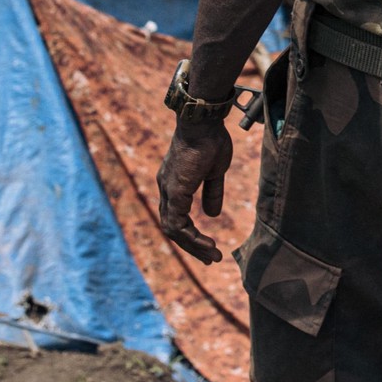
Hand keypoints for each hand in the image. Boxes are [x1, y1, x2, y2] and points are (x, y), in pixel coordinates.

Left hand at [156, 118, 232, 264]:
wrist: (204, 123)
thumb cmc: (210, 141)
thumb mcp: (215, 172)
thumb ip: (212, 193)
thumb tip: (212, 215)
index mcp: (174, 184)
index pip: (177, 217)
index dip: (192, 234)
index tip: (210, 246)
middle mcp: (166, 189)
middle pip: (173, 227)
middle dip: (191, 246)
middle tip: (211, 258)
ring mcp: (169, 191)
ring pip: (173, 229)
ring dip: (193, 246)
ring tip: (213, 255)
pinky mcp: (175, 191)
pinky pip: (178, 223)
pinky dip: (191, 237)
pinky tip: (207, 244)